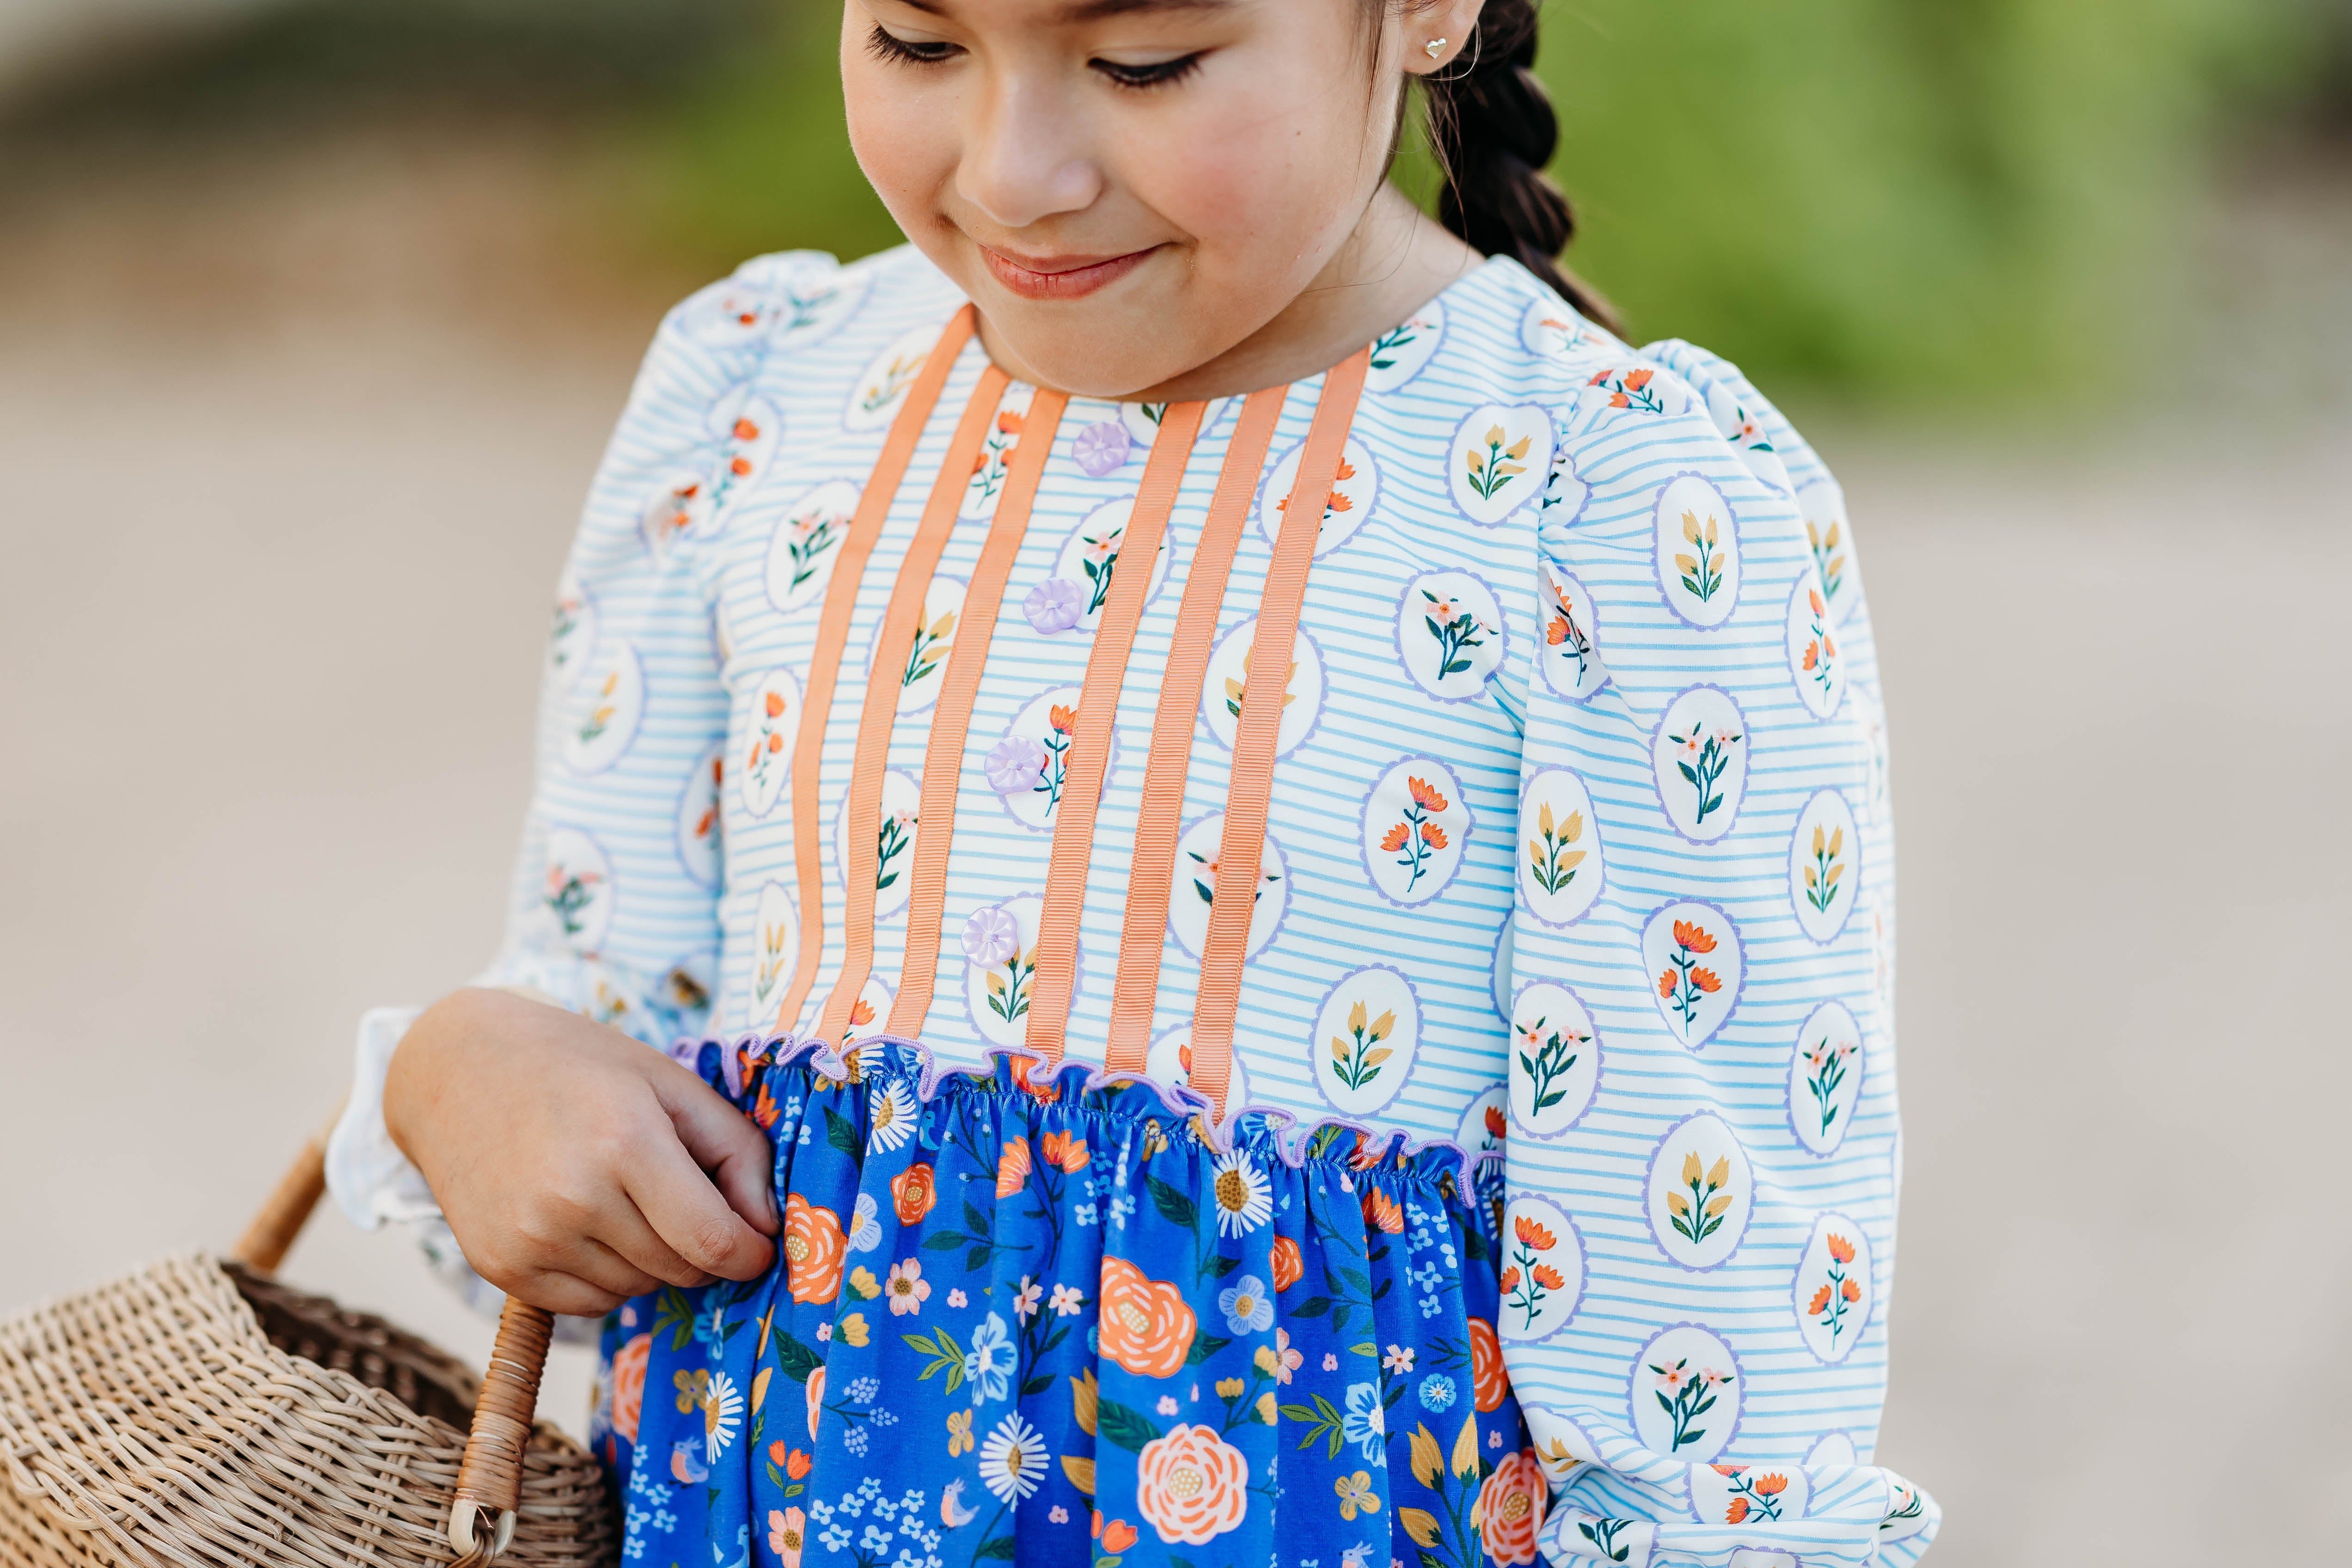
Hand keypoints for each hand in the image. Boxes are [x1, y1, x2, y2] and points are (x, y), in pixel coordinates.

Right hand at [384, 987, 777, 1315]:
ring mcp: (529, 1238)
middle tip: (680, 1198)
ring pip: (636, 1289)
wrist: (459, 1070)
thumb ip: (738, 1152)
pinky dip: (605, 1274)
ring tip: (622, 1197)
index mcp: (626, 1142)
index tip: (756, 1245)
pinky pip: (589, 1303)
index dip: (749, 1253)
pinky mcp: (498, 1267)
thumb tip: (767, 1228)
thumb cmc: (582, 1069)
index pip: (712, 1240)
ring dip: (650, 1259)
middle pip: (679, 1269)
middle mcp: (573, 1198)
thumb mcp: (673, 1085)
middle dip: (699, 1247)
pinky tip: (585, 1220)